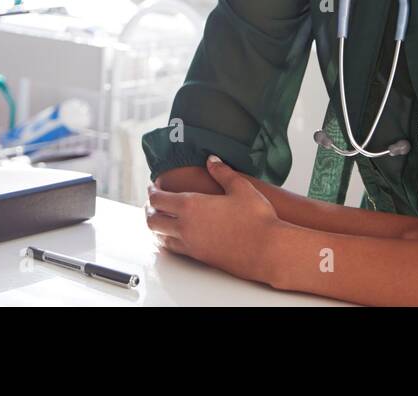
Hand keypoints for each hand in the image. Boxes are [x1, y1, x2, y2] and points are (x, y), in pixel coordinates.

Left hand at [145, 155, 281, 284]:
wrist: (268, 250)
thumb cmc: (257, 218)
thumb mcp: (241, 187)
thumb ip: (222, 171)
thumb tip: (211, 160)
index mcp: (191, 205)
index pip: (158, 198)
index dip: (152, 191)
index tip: (153, 186)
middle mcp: (186, 226)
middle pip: (153, 219)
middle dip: (148, 210)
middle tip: (151, 203)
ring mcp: (191, 244)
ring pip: (160, 237)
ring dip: (156, 227)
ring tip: (160, 219)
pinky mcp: (200, 258)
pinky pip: (174, 249)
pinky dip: (167, 240)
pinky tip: (174, 236)